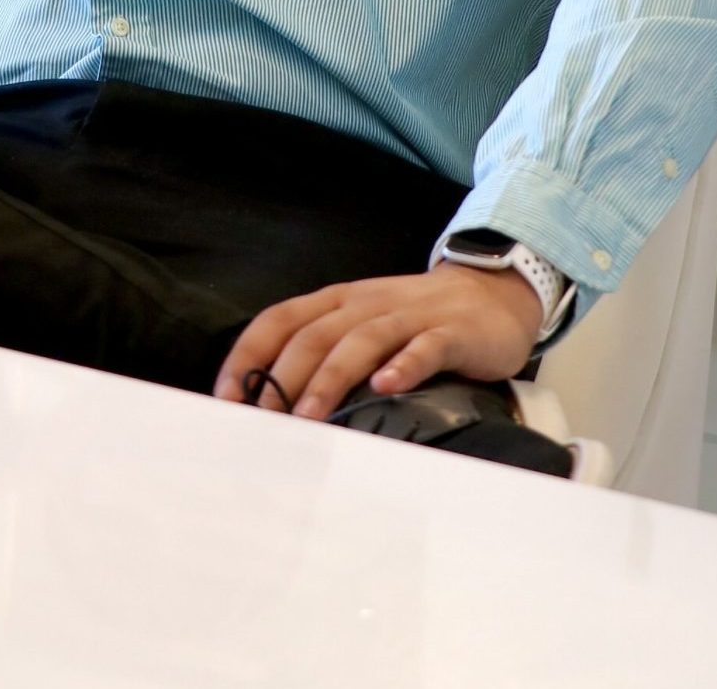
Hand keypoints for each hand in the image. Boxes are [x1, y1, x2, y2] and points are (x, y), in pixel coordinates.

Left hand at [212, 264, 542, 421]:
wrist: (493, 294)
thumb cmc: (415, 320)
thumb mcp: (363, 325)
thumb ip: (325, 352)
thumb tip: (268, 403)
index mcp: (338, 302)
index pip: (280, 319)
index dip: (249, 354)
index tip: (224, 396)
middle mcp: (366, 304)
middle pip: (314, 335)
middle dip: (282, 378)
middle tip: (260, 422)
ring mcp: (409, 316)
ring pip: (361, 341)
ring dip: (331, 378)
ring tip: (309, 417)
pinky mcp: (450, 332)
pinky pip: (424, 346)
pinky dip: (404, 365)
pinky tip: (387, 387)